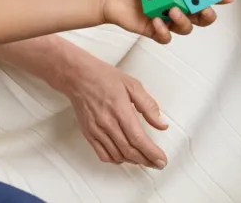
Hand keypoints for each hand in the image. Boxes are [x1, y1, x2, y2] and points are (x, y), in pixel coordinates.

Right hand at [60, 54, 168, 168]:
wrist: (79, 77)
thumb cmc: (105, 78)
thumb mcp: (133, 85)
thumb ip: (148, 105)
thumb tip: (161, 124)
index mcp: (120, 110)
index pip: (138, 139)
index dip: (151, 152)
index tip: (161, 160)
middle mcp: (107, 123)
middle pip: (129, 150)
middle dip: (146, 160)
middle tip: (157, 163)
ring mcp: (96, 131)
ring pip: (117, 155)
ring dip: (133, 161)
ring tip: (145, 160)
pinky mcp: (89, 134)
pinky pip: (103, 154)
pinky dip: (116, 160)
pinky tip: (124, 157)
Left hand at [102, 0, 233, 43]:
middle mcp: (180, 6)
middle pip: (203, 15)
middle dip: (208, 13)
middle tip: (203, 9)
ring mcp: (169, 20)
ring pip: (188, 27)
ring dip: (183, 20)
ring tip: (172, 10)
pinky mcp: (157, 32)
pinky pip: (167, 37)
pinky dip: (163, 30)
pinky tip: (155, 20)